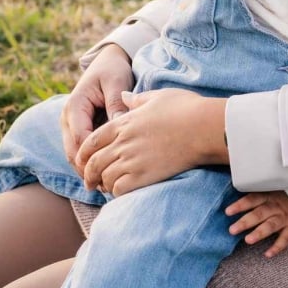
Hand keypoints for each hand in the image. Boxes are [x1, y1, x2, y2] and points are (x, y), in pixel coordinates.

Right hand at [60, 44, 134, 173]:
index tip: (110, 172)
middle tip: (106, 188)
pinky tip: (105, 174)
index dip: (92, 159)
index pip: (80, 139)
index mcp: (75, 106)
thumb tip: (118, 129)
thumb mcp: (116, 83)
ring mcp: (70, 124)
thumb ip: (116, 105)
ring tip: (106, 186)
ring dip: (87, 169)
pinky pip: (80, 150)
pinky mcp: (77, 128)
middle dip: (87, 170)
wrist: (107, 61)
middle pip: (72, 152)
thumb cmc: (113, 70)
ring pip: (73, 154)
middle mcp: (67, 117)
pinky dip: (89, 162)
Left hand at [77, 88, 228, 195]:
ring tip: (107, 188)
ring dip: (103, 184)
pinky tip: (123, 190)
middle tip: (90, 183)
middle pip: (93, 162)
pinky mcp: (144, 175)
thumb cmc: (186, 108)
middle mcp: (123, 142)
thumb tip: (124, 95)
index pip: (91, 141)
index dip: (83, 153)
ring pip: (104, 177)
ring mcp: (132, 159)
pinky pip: (119, 189)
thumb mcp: (158, 96)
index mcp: (124, 122)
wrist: (204, 127)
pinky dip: (117, 191)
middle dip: (88, 174)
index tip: (84, 161)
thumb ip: (136, 99)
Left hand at [225, 191, 287, 256]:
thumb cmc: (284, 197)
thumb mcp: (272, 191)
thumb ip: (257, 197)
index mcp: (269, 196)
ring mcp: (285, 217)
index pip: (252, 199)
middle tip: (232, 230)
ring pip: (271, 225)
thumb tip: (232, 205)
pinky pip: (285, 238)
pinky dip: (277, 247)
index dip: (240, 205)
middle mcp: (276, 207)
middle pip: (260, 214)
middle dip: (246, 222)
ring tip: (248, 240)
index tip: (227, 212)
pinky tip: (268, 254)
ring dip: (259, 233)